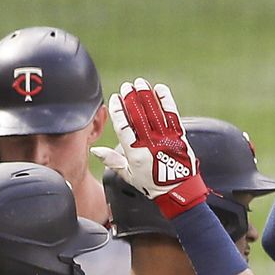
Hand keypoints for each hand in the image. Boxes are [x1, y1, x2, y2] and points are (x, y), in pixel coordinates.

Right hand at [92, 78, 208, 214]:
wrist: (179, 191)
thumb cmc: (152, 185)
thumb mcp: (128, 176)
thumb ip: (112, 161)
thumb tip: (95, 150)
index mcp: (135, 154)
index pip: (123, 127)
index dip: (118, 111)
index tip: (114, 98)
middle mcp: (150, 144)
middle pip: (138, 116)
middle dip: (131, 98)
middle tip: (126, 86)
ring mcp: (166, 139)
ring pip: (154, 112)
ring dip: (146, 95)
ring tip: (140, 83)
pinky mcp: (179, 136)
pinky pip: (172, 115)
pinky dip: (166, 101)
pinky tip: (160, 89)